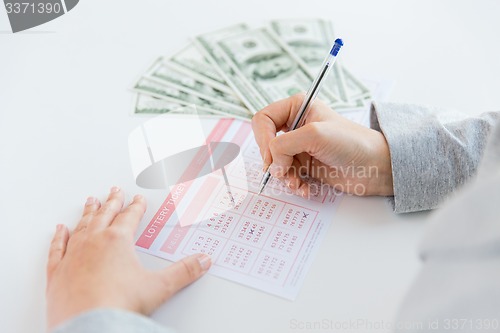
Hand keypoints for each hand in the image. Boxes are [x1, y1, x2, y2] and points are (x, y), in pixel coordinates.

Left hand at [46, 187, 210, 329]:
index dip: (136, 207)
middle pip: (104, 215)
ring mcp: (73, 255)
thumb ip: (184, 272)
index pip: (130, 217)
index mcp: (117, 240)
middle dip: (112, 202)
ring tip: (91, 202)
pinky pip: (58, 248)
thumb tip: (203, 261)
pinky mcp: (57, 272)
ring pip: (81, 226)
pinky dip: (59, 237)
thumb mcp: (159, 287)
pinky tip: (59, 230)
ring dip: (88, 213)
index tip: (138, 199)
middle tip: (115, 191)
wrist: (89, 326)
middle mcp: (93, 242)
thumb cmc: (119, 305)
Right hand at [252, 94, 393, 196]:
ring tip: (297, 183)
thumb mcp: (314, 135)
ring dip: (284, 176)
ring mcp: (300, 147)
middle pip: (266, 143)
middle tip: (282, 172)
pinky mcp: (306, 165)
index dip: (263, 138)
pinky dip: (293, 184)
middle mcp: (296, 126)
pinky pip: (287, 176)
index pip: (263, 119)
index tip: (271, 156)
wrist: (375, 167)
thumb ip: (284, 145)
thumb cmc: (352, 142)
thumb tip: (272, 164)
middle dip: (273, 161)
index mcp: (297, 108)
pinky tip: (305, 188)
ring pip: (275, 163)